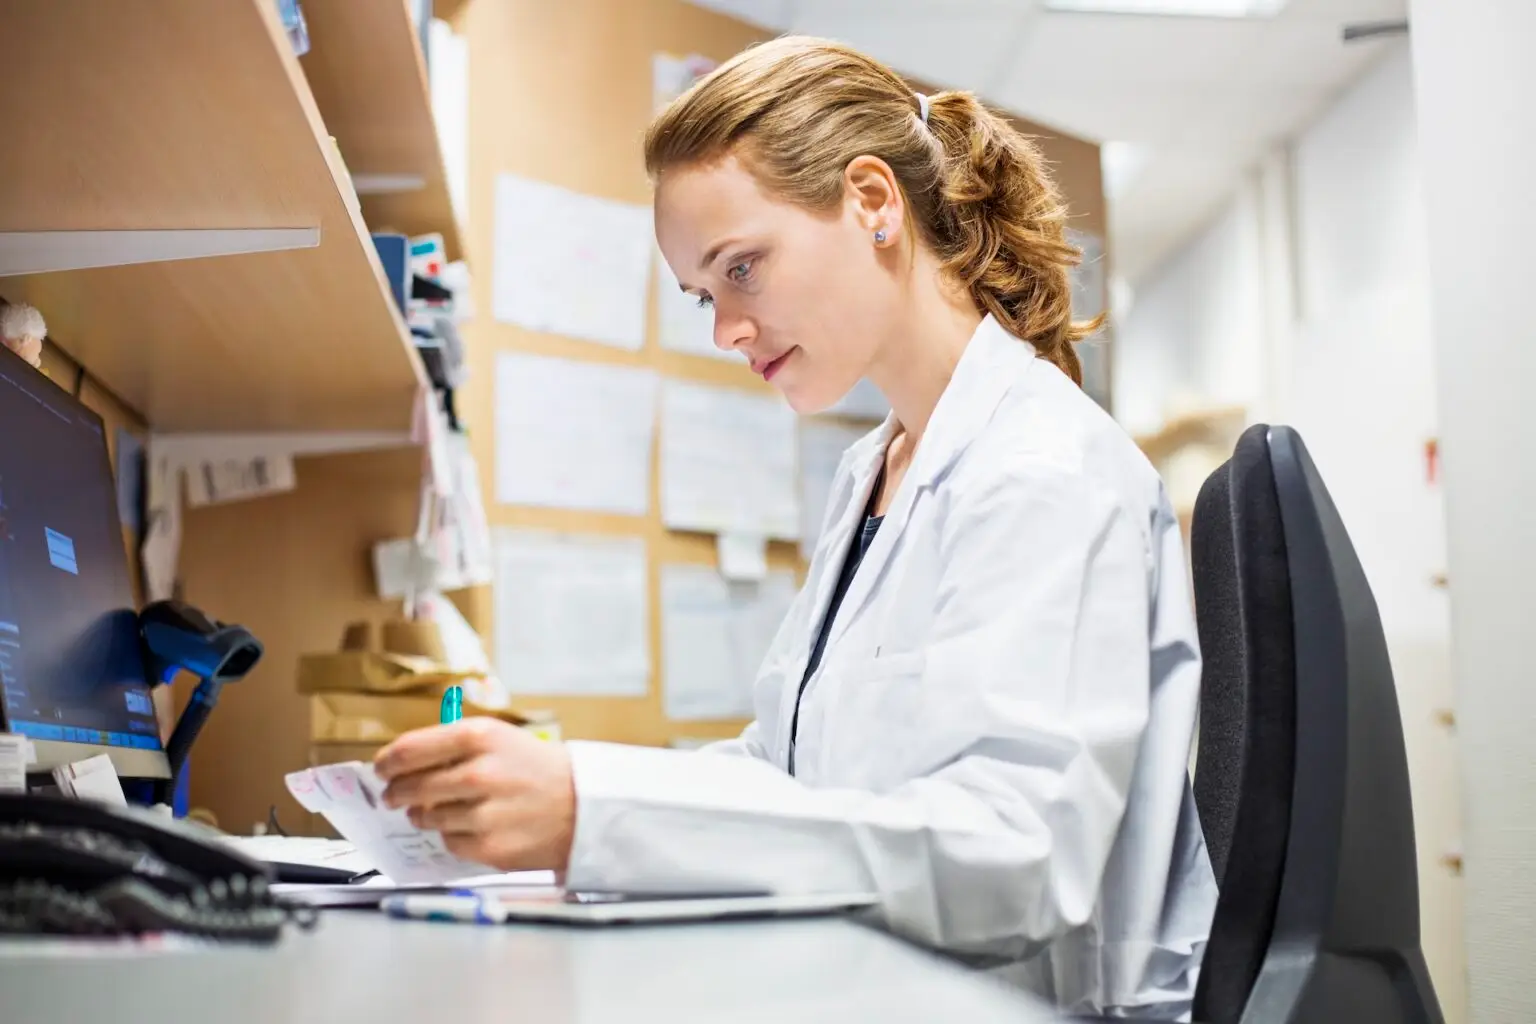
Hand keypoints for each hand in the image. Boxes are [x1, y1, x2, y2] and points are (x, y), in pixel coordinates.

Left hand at [374, 717, 575, 871]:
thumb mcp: (499, 738)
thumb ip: (452, 746)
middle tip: (394, 795)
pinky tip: (472, 825)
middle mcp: (480, 773)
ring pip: (426, 817)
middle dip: (397, 792)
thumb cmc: (537, 769)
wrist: (583, 804)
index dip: (387, 761)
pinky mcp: (490, 846)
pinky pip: (449, 842)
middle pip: (410, 787)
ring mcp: (484, 813)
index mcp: (479, 737)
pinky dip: (453, 835)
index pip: (409, 750)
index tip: (380, 768)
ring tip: (441, 808)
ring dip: (424, 814)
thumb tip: (400, 763)